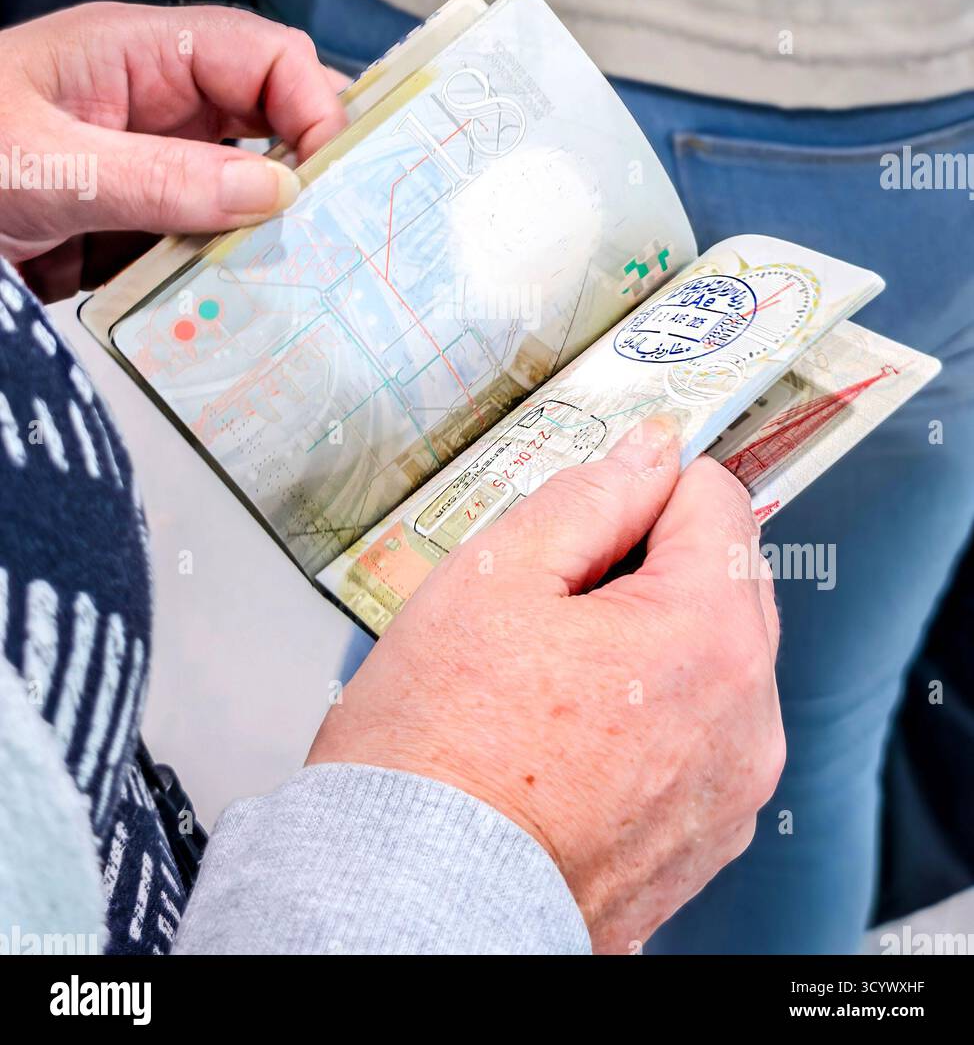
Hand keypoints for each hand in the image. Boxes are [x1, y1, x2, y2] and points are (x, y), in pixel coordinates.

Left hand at [0, 2, 346, 298]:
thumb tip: (274, 193)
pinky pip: (201, 241)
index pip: (263, 54)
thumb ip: (162, 179)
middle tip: (332, 232)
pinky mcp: (132, 223)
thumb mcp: (47, 166)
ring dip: (264, 234)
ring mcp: (144, 165)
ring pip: (241, 190)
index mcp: (136, 53)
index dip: (312, 103)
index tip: (330, 175)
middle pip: (266, 123)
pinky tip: (230, 303)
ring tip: (287, 278)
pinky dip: (222, 272)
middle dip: (302, 173)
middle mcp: (153, 103)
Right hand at [309, 417, 783, 954]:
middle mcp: (746, 715)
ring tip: (553, 676)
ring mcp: (732, 786)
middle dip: (652, 565)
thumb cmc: (439, 746)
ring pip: (713, 657)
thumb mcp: (498, 575)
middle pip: (725, 578)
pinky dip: (654, 714)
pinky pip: (701, 734)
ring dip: (654, 640)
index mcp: (707, 636)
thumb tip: (649, 450)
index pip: (715, 500)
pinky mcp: (706, 837)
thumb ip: (590, 495)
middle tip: (555, 600)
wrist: (413, 896)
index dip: (642, 489)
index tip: (590, 516)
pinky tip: (572, 733)